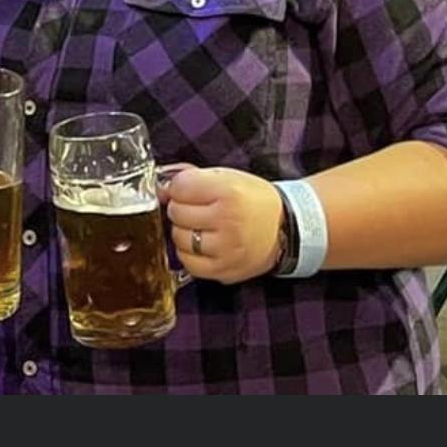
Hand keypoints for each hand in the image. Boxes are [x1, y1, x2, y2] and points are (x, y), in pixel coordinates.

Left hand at [162, 166, 283, 284]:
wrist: (285, 228)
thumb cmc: (253, 200)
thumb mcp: (226, 177)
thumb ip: (190, 177)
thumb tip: (161, 188)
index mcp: (228, 191)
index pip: (179, 187)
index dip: (179, 187)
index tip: (188, 190)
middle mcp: (227, 220)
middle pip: (176, 212)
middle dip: (181, 208)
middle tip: (196, 208)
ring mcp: (226, 248)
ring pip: (179, 238)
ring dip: (183, 231)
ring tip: (200, 226)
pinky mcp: (225, 269)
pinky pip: (189, 263)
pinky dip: (189, 254)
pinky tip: (201, 245)